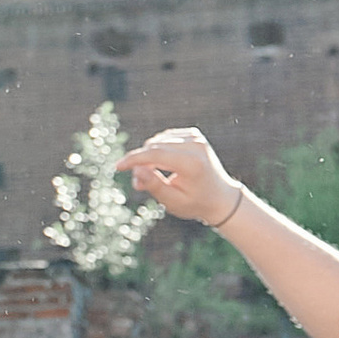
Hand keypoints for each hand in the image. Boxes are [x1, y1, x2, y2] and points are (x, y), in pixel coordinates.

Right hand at [125, 126, 246, 225]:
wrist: (221, 196)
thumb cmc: (196, 202)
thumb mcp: (173, 201)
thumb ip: (154, 186)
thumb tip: (136, 170)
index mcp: (192, 163)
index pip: (155, 154)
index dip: (133, 159)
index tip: (117, 167)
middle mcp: (195, 146)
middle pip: (154, 147)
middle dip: (140, 163)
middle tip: (139, 184)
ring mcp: (196, 137)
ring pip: (157, 141)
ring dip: (147, 158)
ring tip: (150, 178)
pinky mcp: (193, 134)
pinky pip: (164, 138)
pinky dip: (157, 150)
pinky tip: (159, 165)